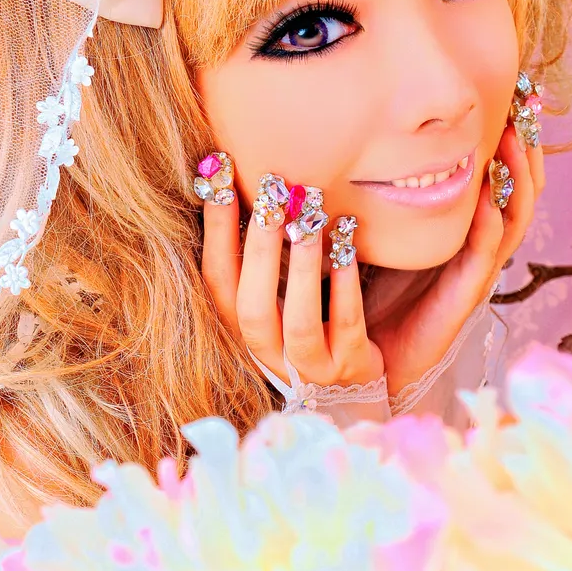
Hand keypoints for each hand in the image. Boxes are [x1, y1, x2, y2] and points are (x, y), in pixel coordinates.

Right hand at [198, 163, 383, 389]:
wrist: (357, 390)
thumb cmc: (315, 323)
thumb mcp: (280, 294)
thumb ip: (264, 255)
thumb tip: (254, 187)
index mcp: (244, 328)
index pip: (217, 281)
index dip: (214, 233)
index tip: (216, 180)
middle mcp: (269, 354)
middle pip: (250, 308)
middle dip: (257, 252)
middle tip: (269, 197)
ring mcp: (311, 370)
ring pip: (298, 325)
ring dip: (301, 270)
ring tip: (308, 220)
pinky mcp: (351, 370)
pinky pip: (346, 328)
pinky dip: (345, 288)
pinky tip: (347, 250)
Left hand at [368, 124, 544, 397]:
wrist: (369, 349)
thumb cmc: (372, 286)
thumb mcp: (380, 226)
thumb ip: (383, 189)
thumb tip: (367, 134)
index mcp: (467, 227)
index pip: (503, 175)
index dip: (513, 139)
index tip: (515, 96)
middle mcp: (480, 245)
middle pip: (521, 190)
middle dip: (526, 148)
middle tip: (527, 107)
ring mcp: (475, 270)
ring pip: (512, 218)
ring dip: (516, 179)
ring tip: (513, 141)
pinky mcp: (463, 297)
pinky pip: (484, 257)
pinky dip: (490, 226)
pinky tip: (490, 201)